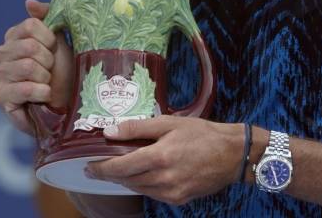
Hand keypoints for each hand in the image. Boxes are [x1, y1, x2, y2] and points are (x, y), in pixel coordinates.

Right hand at [0, 0, 74, 134]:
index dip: (49, 39)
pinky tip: (43, 96)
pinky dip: (42, 93)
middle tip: (51, 71)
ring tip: (46, 84)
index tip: (54, 50)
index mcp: (13, 36)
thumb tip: (28, 2)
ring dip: (46, 78)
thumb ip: (48, 16)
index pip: (30, 25)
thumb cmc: (63, 72)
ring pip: (28, 67)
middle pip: (29, 46)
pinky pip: (25, 88)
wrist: (64, 105)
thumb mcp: (61, 41)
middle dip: (49, 61)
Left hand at [85, 117, 244, 204]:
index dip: (101, 169)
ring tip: (125, 167)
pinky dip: (145, 184)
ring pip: (138, 188)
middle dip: (112, 174)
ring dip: (128, 179)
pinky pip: (153, 193)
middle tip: (101, 165)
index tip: (88, 166)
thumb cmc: (203, 134)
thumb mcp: (170, 123)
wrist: (232, 154)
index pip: (119, 168)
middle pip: (126, 180)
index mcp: (159, 157)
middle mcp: (163, 179)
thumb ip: (137, 128)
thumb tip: (110, 131)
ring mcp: (171, 192)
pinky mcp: (178, 200)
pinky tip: (147, 173)